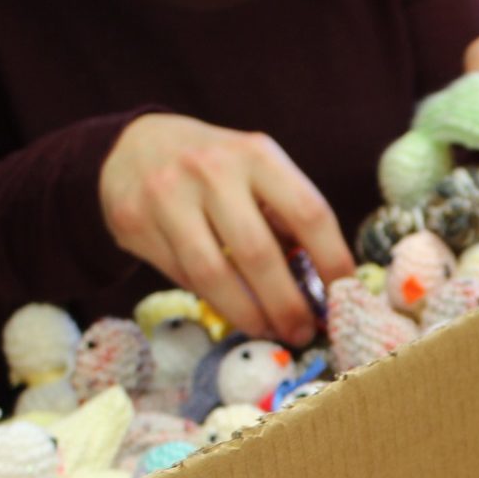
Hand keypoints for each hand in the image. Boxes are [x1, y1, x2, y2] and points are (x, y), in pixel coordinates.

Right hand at [99, 114, 353, 345]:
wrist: (135, 146)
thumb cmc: (216, 170)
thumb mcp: (257, 172)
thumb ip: (287, 217)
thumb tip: (326, 286)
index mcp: (256, 154)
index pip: (308, 212)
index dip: (332, 260)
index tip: (345, 295)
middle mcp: (210, 169)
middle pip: (258, 252)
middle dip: (286, 303)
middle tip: (303, 331)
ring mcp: (166, 194)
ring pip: (214, 273)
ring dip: (249, 314)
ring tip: (271, 331)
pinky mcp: (133, 221)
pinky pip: (183, 276)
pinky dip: (215, 301)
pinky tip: (236, 313)